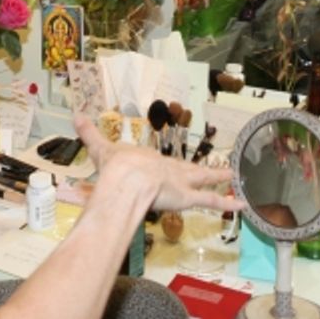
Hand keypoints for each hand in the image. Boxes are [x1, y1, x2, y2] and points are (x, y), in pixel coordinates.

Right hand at [75, 114, 244, 213]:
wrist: (126, 178)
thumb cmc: (115, 166)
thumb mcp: (100, 149)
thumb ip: (90, 134)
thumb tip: (76, 115)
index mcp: (150, 160)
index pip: (163, 163)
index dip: (169, 166)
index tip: (174, 166)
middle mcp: (169, 169)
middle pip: (189, 168)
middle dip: (202, 169)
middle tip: (218, 166)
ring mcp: (181, 182)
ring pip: (204, 179)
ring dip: (219, 178)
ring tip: (233, 176)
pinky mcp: (189, 197)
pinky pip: (211, 201)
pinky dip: (227, 202)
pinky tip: (243, 204)